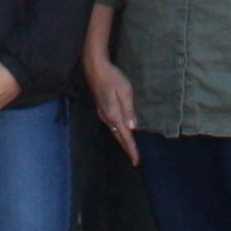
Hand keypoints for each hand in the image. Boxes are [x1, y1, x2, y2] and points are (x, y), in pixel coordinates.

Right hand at [86, 46, 140, 161]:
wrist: (95, 68)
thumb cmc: (112, 77)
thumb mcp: (125, 91)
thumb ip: (129, 110)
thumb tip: (132, 127)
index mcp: (114, 115)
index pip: (125, 136)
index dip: (131, 149)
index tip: (136, 161)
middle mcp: (107, 118)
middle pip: (119, 137)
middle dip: (127, 149)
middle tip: (135, 160)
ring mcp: (102, 114)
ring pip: (114, 132)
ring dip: (122, 141)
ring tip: (130, 149)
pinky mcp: (101, 109)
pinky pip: (111, 126)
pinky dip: (118, 133)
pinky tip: (122, 132)